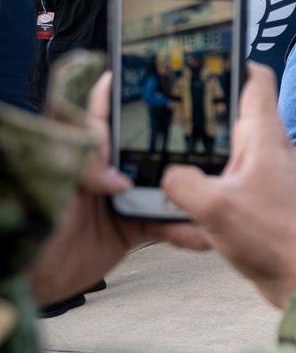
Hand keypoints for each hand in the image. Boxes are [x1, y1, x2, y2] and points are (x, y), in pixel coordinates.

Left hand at [30, 73, 208, 305]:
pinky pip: (163, 223)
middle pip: (144, 144)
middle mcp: (102, 167)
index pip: (100, 110)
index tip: (149, 74)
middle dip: (174, 141)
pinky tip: (199, 237)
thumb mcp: (50, 187)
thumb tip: (120, 179)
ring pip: (163, 184)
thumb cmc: (27, 225)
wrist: (30, 279)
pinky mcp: (130, 226)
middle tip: (205, 136)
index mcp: (77, 148)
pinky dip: (182, 230)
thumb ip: (80, 171)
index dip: (121, 90)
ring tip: (212, 194)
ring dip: (187, 192)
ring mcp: (119, 196)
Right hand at [163, 63, 295, 307]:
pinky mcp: (267, 199)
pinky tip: (194, 193)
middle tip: (171, 109)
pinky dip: (214, 179)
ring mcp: (271, 174)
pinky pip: (234, 178)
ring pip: (233, 148)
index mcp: (264, 135)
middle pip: (236, 112)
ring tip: (174, 153)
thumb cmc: (274, 239)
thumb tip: (169, 176)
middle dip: (204, 111)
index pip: (256, 78)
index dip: (232, 62)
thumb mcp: (213, 208)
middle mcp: (271, 149)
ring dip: (206, 150)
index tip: (205, 57)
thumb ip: (181, 183)